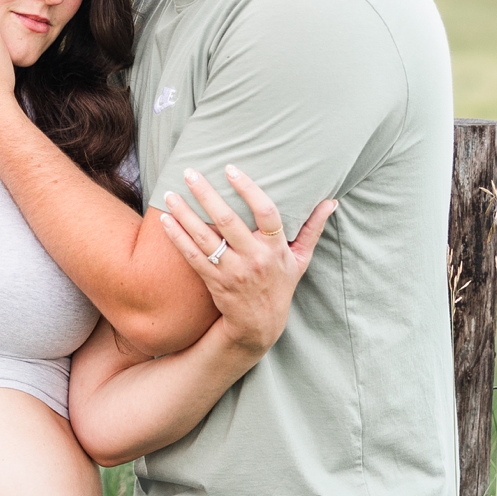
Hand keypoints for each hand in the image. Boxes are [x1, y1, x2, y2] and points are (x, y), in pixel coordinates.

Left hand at [159, 165, 334, 356]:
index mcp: (276, 249)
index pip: (266, 213)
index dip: (249, 190)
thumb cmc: (280, 285)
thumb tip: (331, 202)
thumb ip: (312, 229)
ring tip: (170, 193)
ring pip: (205, 238)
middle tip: (190, 172)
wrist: (259, 326)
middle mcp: (254, 259)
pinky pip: (193, 256)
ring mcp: (232, 271)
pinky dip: (178, 238)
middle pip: (228, 221)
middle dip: (206, 194)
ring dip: (185, 213)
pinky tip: (165, 220)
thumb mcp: (300, 259)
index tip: (231, 169)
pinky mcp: (214, 282)